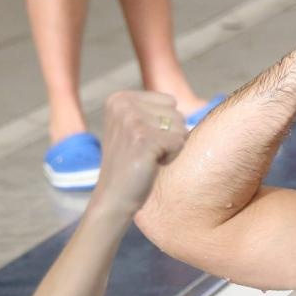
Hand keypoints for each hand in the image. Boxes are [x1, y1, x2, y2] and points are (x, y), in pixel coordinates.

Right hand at [95, 91, 186, 215]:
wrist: (115, 197)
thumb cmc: (132, 165)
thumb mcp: (138, 128)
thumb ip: (154, 110)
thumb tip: (178, 99)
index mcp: (120, 98)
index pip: (170, 101)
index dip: (165, 126)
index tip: (144, 141)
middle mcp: (123, 104)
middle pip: (177, 114)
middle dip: (169, 137)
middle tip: (146, 152)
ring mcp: (131, 119)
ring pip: (181, 128)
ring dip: (171, 148)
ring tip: (148, 158)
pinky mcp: (143, 138)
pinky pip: (179, 143)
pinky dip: (170, 157)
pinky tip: (151, 164)